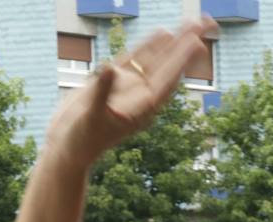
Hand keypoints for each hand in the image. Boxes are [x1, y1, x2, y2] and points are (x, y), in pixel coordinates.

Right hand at [45, 21, 211, 167]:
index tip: (197, 40)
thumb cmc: (80, 140)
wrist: (67, 149)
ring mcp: (129, 88)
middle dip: (186, 44)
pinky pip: (137, 60)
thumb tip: (109, 68)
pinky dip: (150, 46)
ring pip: (156, 59)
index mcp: (142, 107)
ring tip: (192, 23)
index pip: (166, 78)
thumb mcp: (90, 117)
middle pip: (168, 65)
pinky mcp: (115, 82)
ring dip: (173, 42)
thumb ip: (101, 92)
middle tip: (206, 21)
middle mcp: (140, 96)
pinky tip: (163, 34)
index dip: (181, 59)